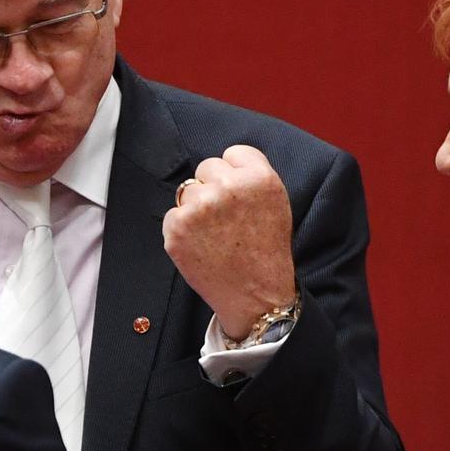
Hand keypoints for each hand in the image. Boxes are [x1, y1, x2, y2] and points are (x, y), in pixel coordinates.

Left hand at [162, 145, 295, 340]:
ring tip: (216, 236)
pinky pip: (173, 215)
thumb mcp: (276, 205)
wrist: (256, 296)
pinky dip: (182, 230)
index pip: (233, 153)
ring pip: (187, 190)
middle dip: (213, 188)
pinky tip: (202, 246)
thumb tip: (224, 163)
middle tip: (227, 220)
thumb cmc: (266, 252)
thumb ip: (252, 177)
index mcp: (259, 178)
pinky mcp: (178, 228)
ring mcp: (201, 207)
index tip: (238, 196)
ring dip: (196, 209)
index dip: (234, 174)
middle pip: (207, 167)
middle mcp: (229, 187)